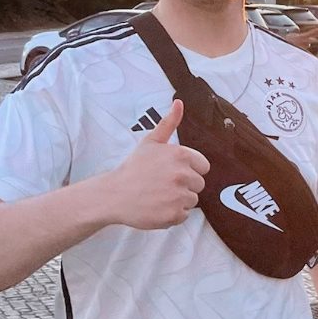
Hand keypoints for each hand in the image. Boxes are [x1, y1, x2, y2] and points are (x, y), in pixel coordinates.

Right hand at [107, 99, 209, 229]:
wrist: (114, 194)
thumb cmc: (134, 168)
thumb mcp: (151, 142)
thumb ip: (169, 123)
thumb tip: (179, 103)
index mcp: (181, 155)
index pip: (203, 167)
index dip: (189, 170)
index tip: (171, 172)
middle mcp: (183, 174)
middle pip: (199, 184)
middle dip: (184, 185)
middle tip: (162, 184)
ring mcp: (179, 195)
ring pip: (192, 201)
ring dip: (178, 200)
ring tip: (159, 196)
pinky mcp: (174, 215)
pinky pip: (184, 216)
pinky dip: (173, 215)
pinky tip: (158, 207)